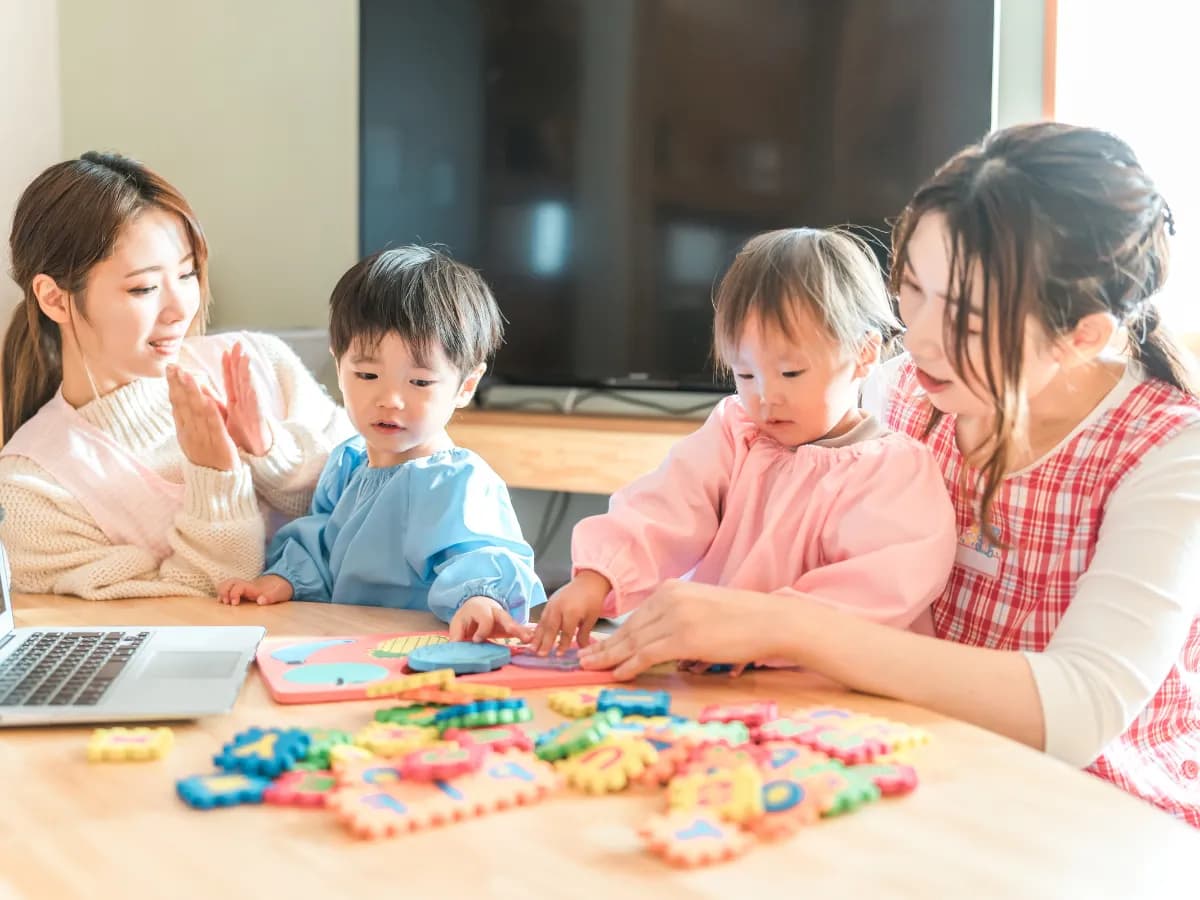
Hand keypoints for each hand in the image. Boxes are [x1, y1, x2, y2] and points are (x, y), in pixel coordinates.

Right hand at [168, 365, 238, 470]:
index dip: (173, 386)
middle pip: (183, 406)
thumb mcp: (194, 438)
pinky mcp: (220, 446)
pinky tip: (208, 400)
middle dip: (178, 385)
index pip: (177, 405)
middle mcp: (191, 434)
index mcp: (185, 431)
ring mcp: (204, 440)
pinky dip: (210, 413)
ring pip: (196, 413)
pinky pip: (214, 427)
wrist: (216, 486)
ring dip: (191, 393)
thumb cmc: (207, 460)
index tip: (170, 369)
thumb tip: (182, 399)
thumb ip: (189, 419)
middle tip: (173, 366)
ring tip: (187, 375)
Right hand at [218, 574, 293, 605]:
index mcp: (254, 587)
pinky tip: (223, 602)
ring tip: (222, 602)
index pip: (239, 586)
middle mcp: (247, 586)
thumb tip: (260, 601)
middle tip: (225, 602)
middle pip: (230, 582)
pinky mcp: (244, 591)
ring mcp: (245, 588)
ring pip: (228, 584)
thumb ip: (271, 597)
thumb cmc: (282, 589)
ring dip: (222, 591)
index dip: (234, 593)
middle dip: (224, 591)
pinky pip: (230, 589)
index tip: (234, 603)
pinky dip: (223, 593)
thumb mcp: (281, 593)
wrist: (285, 582)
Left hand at [221, 341, 272, 456]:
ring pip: (249, 388)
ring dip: (247, 373)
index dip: (228, 365)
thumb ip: (215, 403)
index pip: (231, 380)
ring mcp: (252, 411)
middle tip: (238, 344)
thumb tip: (200, 390)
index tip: (226, 350)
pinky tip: (250, 384)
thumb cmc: (242, 438)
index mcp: (237, 402)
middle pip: (241, 379)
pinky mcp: (257, 420)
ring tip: (245, 357)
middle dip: (239, 361)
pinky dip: (252, 394)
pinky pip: (254, 406)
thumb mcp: (225, 418)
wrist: (257, 458)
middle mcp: (245, 404)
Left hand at [449, 596, 533, 642]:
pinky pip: (518, 629)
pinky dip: (525, 633)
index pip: (486, 619)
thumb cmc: (467, 617)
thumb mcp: (458, 623)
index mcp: (480, 608)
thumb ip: (457, 634)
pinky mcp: (509, 626)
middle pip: (504, 617)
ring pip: (514, 623)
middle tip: (514, 632)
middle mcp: (495, 610)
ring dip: (521, 631)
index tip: (476, 640)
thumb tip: (457, 647)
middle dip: (510, 625)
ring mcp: (504, 618)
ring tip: (529, 638)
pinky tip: (532, 639)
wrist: (477, 607)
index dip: (482, 631)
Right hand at [529, 570, 609, 655]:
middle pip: (551, 628)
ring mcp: (552, 604)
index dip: (562, 644)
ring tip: (532, 649)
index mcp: (572, 611)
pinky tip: (534, 637)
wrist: (588, 581)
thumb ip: (584, 634)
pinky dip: (537, 628)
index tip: (558, 655)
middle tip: (540, 655)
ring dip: (537, 637)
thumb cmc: (592, 600)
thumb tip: (582, 650)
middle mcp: (559, 608)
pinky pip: (542, 617)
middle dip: (545, 642)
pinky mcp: (548, 603)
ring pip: (543, 623)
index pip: (566, 632)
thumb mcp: (591, 618)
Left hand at [578, 579, 787, 678]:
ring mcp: (675, 617)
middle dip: (604, 647)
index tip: (597, 646)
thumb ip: (679, 618)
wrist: (771, 620)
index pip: (635, 617)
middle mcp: (669, 598)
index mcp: (672, 589)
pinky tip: (616, 674)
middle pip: (629, 629)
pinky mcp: (683, 637)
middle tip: (583, 660)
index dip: (613, 635)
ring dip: (609, 658)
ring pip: (633, 642)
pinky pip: (647, 654)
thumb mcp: (703, 608)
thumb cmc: (744, 619)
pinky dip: (628, 666)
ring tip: (590, 668)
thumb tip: (661, 641)